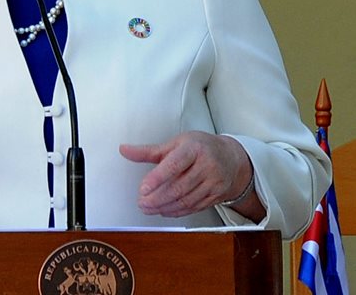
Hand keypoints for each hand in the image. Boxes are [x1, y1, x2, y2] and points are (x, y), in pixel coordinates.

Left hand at [119, 131, 263, 220]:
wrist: (230, 158)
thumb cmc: (200, 147)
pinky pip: (194, 207)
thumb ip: (149, 151)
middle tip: (142, 202)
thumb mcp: (176, 143)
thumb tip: (125, 150)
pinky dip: (177, 211)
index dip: (158, 177)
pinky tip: (164, 210)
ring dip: (164, 207)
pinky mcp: (216, 195)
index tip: (143, 188)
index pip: (174, 164)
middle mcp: (206, 165)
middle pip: (179, 186)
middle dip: (157, 198)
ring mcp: (213, 181)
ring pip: (186, 200)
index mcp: (194, 148)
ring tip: (148, 208)